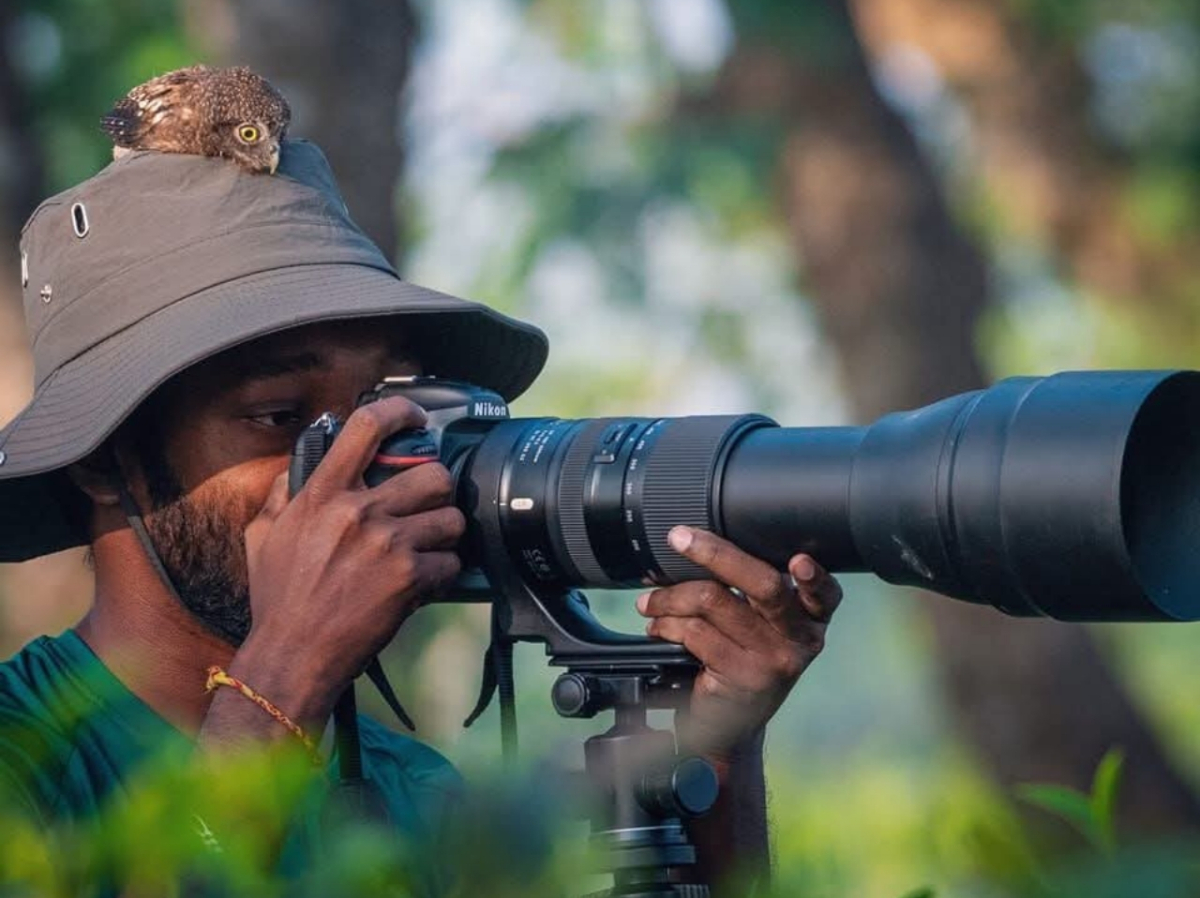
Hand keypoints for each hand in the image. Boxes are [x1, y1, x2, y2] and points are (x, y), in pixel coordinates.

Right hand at [240, 397, 463, 710]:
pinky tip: (423, 583)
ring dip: (446, 534)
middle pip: (433, 473)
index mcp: (322, 494)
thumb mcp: (263, 535)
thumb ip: (285, 492)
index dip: (400, 411)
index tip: (415, 418)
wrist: (293, 655)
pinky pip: (452, 561)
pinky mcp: (410, 577)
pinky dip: (444, 574)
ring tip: (428, 548)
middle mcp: (358, 511)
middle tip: (428, 506)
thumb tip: (306, 460)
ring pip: (452, 517)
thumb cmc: (278, 599)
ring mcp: (388, 543)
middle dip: (437, 491)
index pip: (366, 426)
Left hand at [637, 526, 841, 762]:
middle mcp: (799, 639)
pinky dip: (667, 623)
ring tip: (651, 601)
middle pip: (762, 584)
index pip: (825, 593)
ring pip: (714, 602)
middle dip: (715, 553)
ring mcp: (772, 660)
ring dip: (671, 596)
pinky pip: (695, 632)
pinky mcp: (741, 677)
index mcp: (811, 619)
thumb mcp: (765, 629)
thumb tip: (702, 545)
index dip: (815, 576)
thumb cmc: (745, 662)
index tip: (799, 561)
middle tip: (679, 538)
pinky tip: (658, 627)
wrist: (731, 726)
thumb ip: (755, 592)